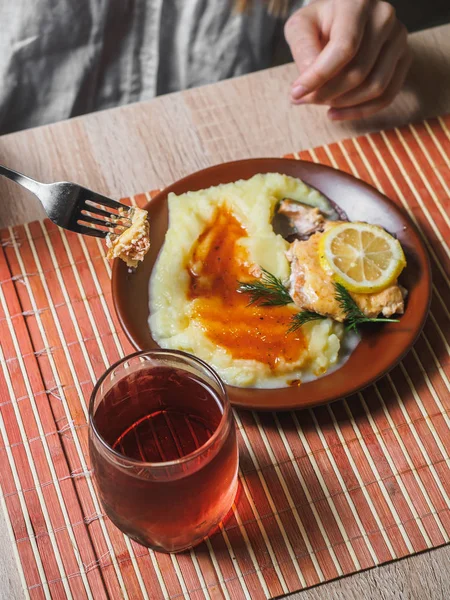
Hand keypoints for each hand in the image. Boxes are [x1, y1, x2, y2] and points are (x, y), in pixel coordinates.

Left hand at [284, 0, 411, 119]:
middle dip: (327, 94)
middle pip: (358, 72)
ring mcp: (399, 38)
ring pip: (375, 87)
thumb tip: (309, 84)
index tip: (295, 94)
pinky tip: (336, 112)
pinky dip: (359, 111)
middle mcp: (384, 17)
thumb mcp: (301, 27)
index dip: (319, 77)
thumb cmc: (320, 22)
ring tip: (319, 102)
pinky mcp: (405, 58)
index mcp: (357, 3)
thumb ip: (302, 50)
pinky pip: (386, 96)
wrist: (345, 16)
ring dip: (343, 104)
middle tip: (305, 99)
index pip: (344, 49)